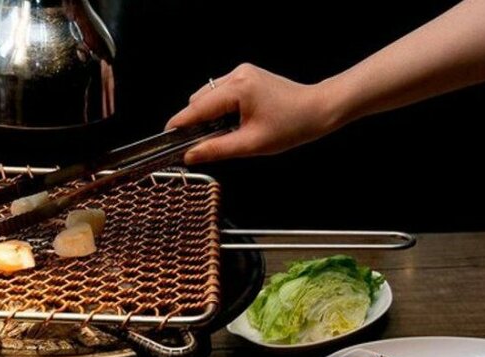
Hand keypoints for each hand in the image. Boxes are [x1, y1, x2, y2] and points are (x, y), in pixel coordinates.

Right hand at [166, 64, 337, 164]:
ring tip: (222, 135)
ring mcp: (241, 73)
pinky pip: (220, 94)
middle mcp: (236, 75)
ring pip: (208, 97)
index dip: (179, 125)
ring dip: (208, 116)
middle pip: (198, 101)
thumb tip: (190, 155)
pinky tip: (231, 123)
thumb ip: (216, 149)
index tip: (166, 139)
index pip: (196, 109)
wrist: (318, 110)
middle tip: (199, 145)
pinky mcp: (245, 77)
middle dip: (195, 122)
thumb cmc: (292, 126)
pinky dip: (219, 110)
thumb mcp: (251, 144)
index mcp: (237, 88)